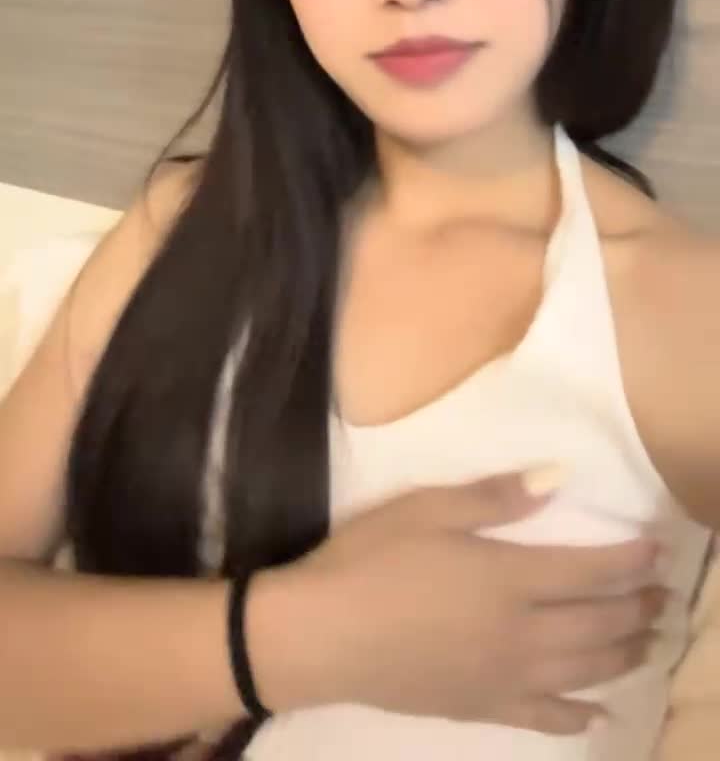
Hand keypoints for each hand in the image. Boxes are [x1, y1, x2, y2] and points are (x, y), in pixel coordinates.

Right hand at [247, 469, 664, 735]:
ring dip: (624, 653)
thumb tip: (558, 478)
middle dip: (638, 606)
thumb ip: (496, 497)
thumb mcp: (427, 509)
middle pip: (598, 623)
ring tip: (648, 639)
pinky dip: (580, 714)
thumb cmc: (370, 560)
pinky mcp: (481, 707)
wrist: (319, 636)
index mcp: (508, 577)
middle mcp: (519, 633)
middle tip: (663, 593)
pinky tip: (598, 711)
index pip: (590, 571)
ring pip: (584, 670)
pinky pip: (546, 716)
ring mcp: (503, 676)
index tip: (657, 547)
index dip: (630, 560)